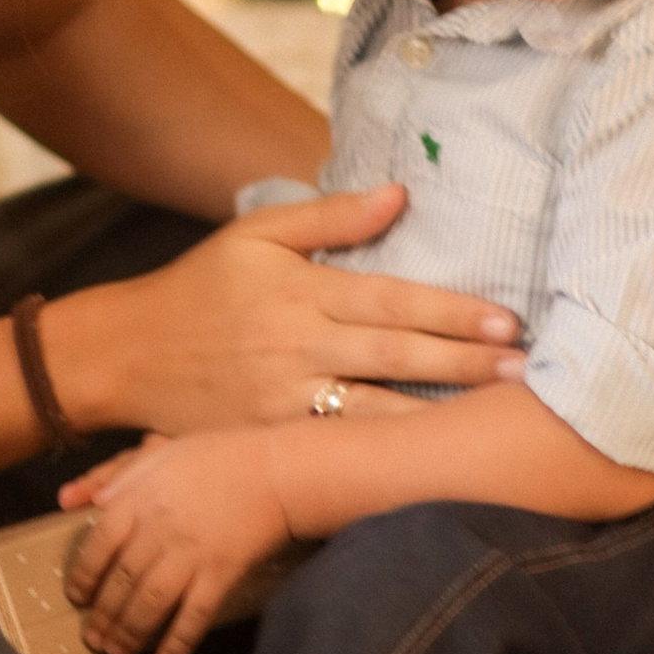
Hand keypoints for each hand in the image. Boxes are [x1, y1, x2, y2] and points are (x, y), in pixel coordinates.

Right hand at [48, 184, 522, 441]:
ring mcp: (283, 401)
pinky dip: (385, 455)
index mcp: (300, 293)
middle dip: (465, 365)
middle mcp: (296, 348)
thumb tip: (400, 194)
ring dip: (439, 416)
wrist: (125, 355)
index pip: (391, 301)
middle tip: (528, 371)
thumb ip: (330, 216)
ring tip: (498, 419)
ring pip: (374, 412)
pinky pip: (336, 449)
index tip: (508, 320)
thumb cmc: (199, 287)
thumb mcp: (254, 234)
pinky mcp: (269, 439)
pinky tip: (431, 460)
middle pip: (396, 358)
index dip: (452, 312)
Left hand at [61, 427, 299, 653]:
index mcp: (139, 498)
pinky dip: (179, 642)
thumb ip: (109, 475)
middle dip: (103, 615)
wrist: (276, 470)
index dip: (84, 575)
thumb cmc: (214, 458)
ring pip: (151, 602)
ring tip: (116, 653)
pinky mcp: (222, 574)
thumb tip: (65, 500)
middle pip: (122, 580)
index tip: (76, 597)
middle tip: (92, 639)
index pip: (99, 543)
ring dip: (130, 633)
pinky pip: (195, 615)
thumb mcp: (156, 452)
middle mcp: (159, 530)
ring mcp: (191, 555)